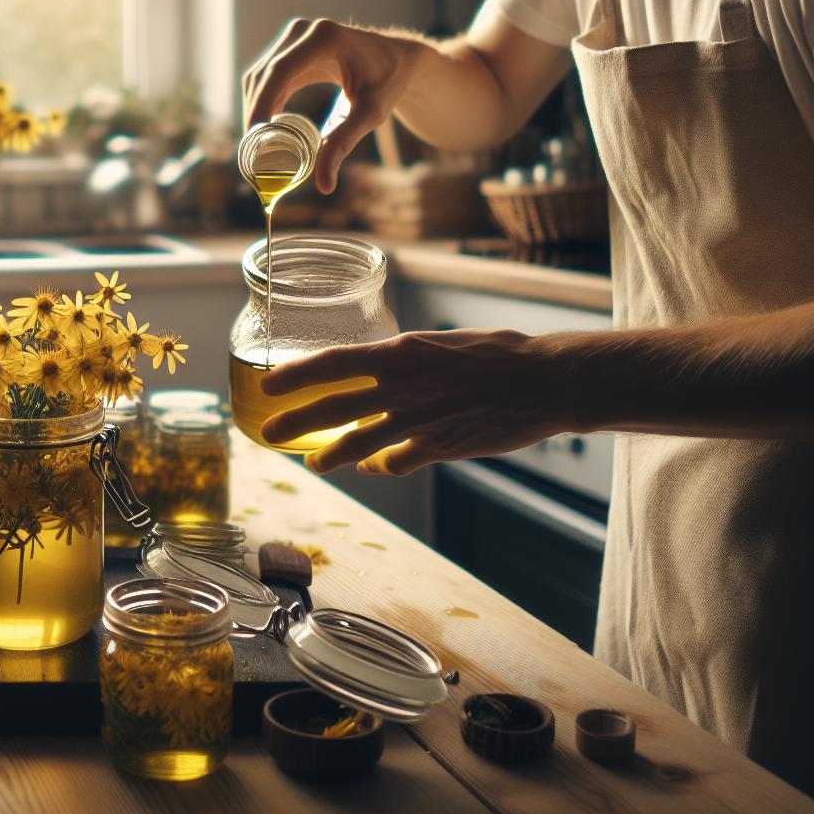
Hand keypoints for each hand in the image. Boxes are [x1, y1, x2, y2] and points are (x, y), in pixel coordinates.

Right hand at [240, 18, 428, 193]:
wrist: (397, 59)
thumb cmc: (387, 84)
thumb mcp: (370, 114)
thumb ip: (344, 144)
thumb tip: (324, 186)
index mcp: (324, 38)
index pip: (279, 72)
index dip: (260, 104)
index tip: (253, 138)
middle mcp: (304, 30)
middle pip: (264, 74)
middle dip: (254, 113)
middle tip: (251, 152)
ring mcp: (295, 36)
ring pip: (259, 75)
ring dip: (254, 108)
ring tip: (256, 145)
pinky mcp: (292, 47)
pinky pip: (267, 75)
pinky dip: (262, 101)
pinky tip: (264, 128)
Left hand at [259, 329, 568, 474]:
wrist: (546, 380)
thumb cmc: (498, 354)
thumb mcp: (441, 345)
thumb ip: (405, 363)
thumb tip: (378, 370)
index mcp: (401, 352)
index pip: (333, 362)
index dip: (296, 375)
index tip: (268, 383)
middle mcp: (403, 386)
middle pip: (333, 407)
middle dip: (295, 420)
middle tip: (267, 430)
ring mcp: (419, 421)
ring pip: (358, 443)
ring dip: (330, 455)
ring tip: (312, 463)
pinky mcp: (439, 449)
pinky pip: (395, 462)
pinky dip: (379, 466)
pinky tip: (372, 467)